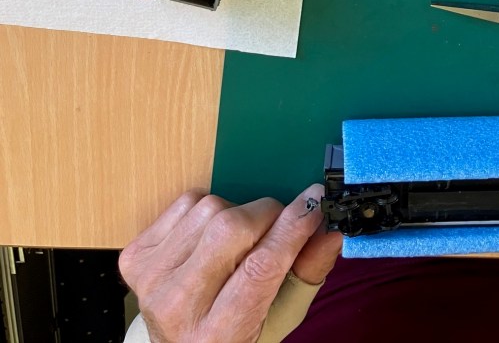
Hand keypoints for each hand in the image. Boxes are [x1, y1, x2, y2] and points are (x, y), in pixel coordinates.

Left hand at [119, 184, 342, 342]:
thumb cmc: (238, 332)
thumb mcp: (282, 315)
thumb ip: (310, 270)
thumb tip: (331, 227)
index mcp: (221, 333)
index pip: (261, 267)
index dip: (293, 227)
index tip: (317, 201)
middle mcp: (178, 307)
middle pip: (231, 229)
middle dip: (269, 214)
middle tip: (280, 223)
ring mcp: (150, 280)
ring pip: (209, 209)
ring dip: (237, 213)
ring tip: (241, 239)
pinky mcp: (134, 257)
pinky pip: (184, 202)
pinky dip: (207, 209)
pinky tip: (210, 237)